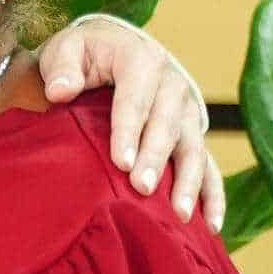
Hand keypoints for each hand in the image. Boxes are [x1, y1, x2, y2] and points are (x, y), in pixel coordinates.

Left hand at [35, 14, 221, 230]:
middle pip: (167, 125)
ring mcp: (187, 110)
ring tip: (179, 214)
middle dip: (156, 158)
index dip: (129, 129)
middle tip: (141, 189)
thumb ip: (62, 68)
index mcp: (142, 59)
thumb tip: (60, 91)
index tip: (120, 162)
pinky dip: (212, 194)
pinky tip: (211, 224)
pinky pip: (208, 164)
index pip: (136, 97)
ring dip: (189, 181)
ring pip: (194, 146)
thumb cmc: (84, 54)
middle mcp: (173, 83)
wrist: (113, 49)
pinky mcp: (193, 133)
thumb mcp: (67, 49)